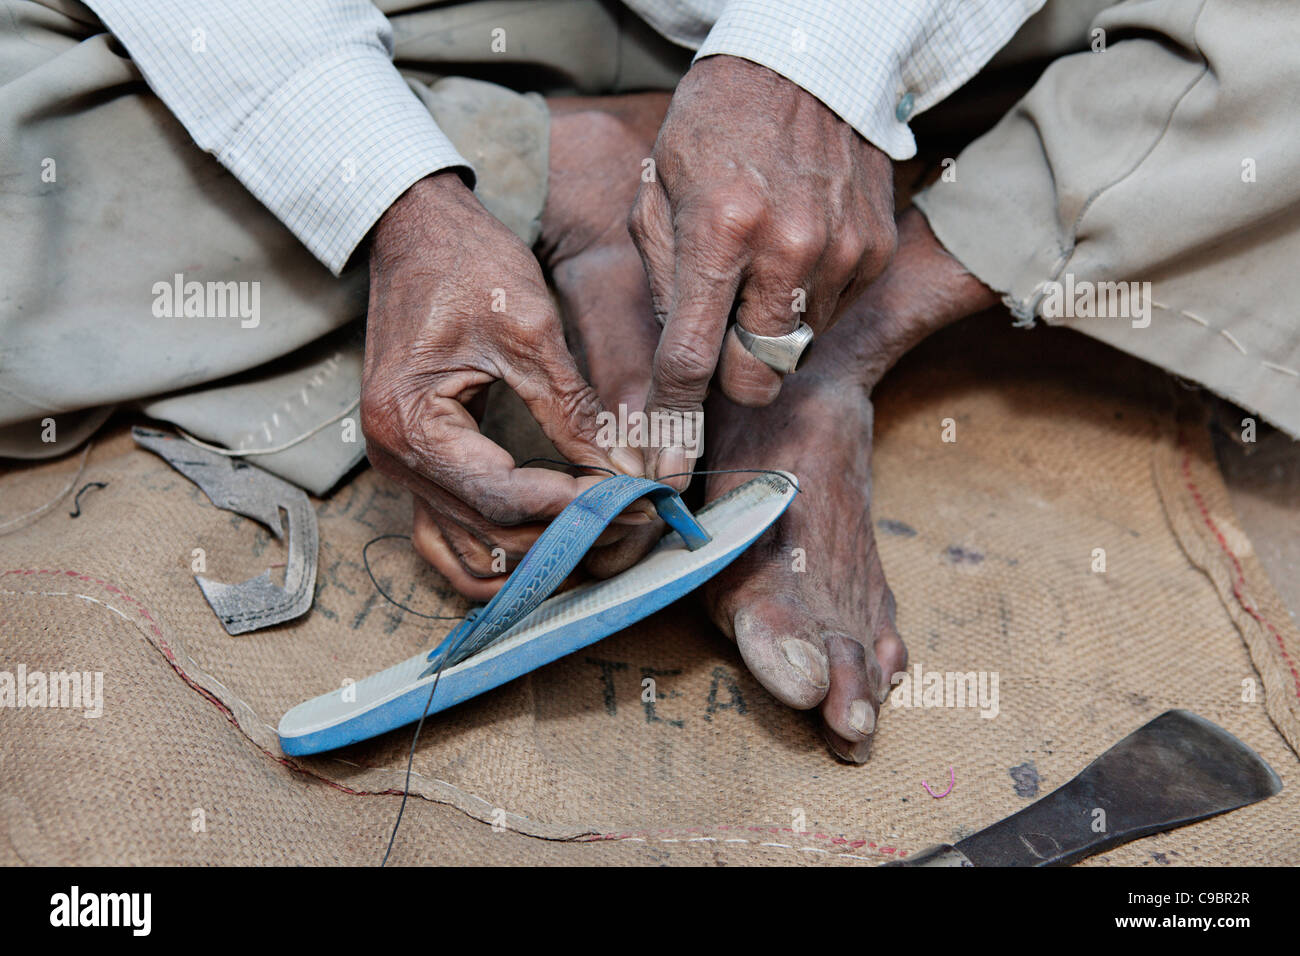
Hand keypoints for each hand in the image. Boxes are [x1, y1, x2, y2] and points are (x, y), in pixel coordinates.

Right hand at [362, 172, 643, 600]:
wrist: (414, 229)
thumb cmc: (465, 264)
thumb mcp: (528, 330)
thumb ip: (574, 410)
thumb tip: (626, 470)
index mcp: (411, 424)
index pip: (504, 498)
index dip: (576, 510)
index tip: (636, 505)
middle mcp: (395, 460)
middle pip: (492, 535)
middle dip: (568, 536)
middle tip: (635, 521)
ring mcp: (401, 468)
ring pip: (472, 553)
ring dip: (538, 558)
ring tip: (602, 538)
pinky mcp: (418, 465)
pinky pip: (453, 537)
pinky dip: (502, 552)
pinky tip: (551, 545)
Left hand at [629, 55, 896, 486]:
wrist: (804, 63)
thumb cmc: (715, 126)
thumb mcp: (658, 192)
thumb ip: (663, 281)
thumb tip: (668, 369)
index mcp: (718, 230)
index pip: (690, 358)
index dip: (672, 419)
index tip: (662, 463)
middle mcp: (785, 248)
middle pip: (757, 378)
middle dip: (731, 381)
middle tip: (719, 352)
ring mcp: (840, 251)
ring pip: (797, 351)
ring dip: (771, 337)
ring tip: (757, 277)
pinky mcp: (875, 249)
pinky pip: (833, 314)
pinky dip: (807, 303)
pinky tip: (794, 254)